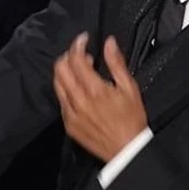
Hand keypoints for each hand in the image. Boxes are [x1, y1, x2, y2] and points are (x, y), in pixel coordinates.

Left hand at [53, 33, 147, 161]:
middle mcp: (78, 100)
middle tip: (80, 53)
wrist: (126, 150)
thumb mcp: (129, 88)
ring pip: (57, 83)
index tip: (84, 39)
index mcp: (94, 89)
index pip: (76, 59)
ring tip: (78, 69)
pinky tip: (77, 89)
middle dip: (68, 55)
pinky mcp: (68, 123)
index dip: (78, 44)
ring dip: (64, 71)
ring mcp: (70, 113)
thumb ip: (116, 63)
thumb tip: (109, 43)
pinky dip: (66, 89)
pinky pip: (60, 100)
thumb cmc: (131, 119)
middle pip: (60, 69)